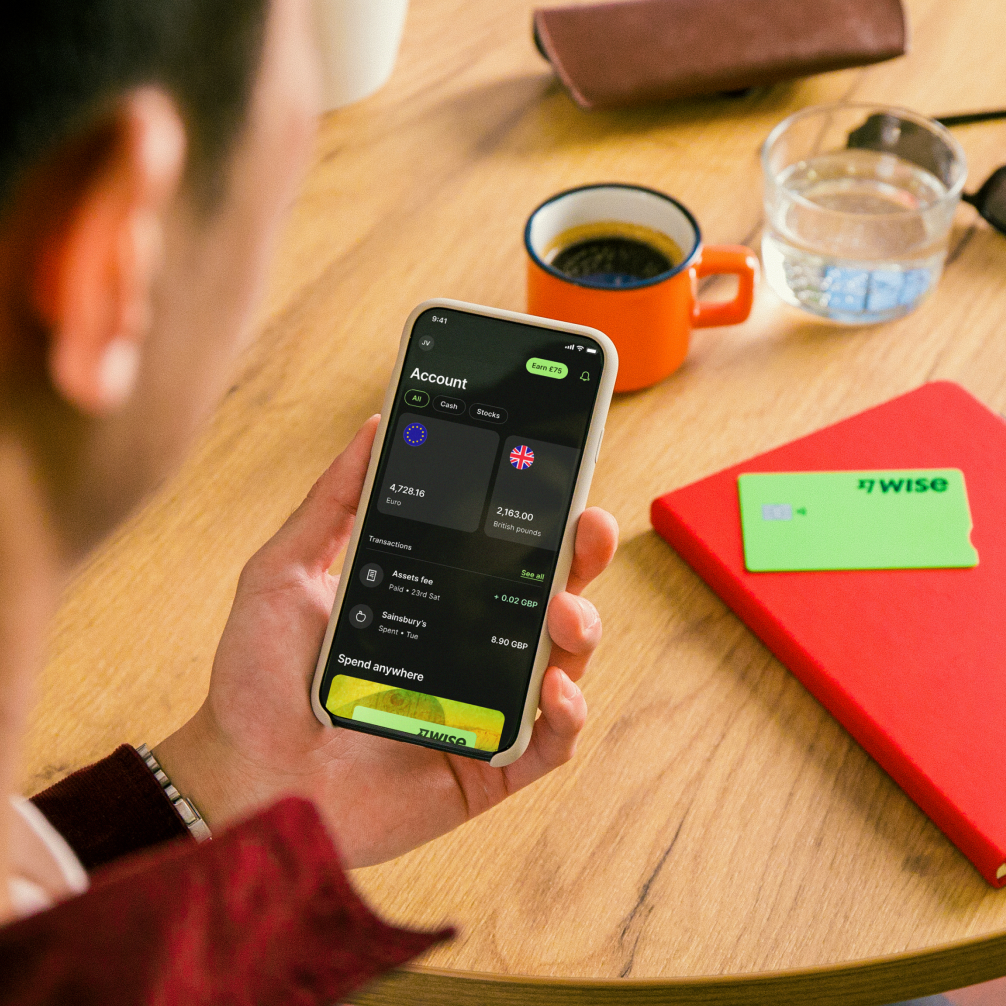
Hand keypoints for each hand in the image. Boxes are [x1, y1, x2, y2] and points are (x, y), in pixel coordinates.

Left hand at [155, 417, 617, 867]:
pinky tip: (555, 689)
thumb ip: (331, 502)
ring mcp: (485, 708)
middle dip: (582, 559)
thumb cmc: (258, 681)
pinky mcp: (489, 766)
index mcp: (435, 602)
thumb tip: (374, 427)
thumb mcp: (283, 573)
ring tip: (563, 612)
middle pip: (549, 597)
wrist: (242, 776)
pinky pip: (551, 743)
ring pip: (564, 662)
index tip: (557, 475)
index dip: (540, 515)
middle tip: (587, 527)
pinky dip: (568, 716)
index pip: (503, 551)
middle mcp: (470, 650)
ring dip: (582, 630)